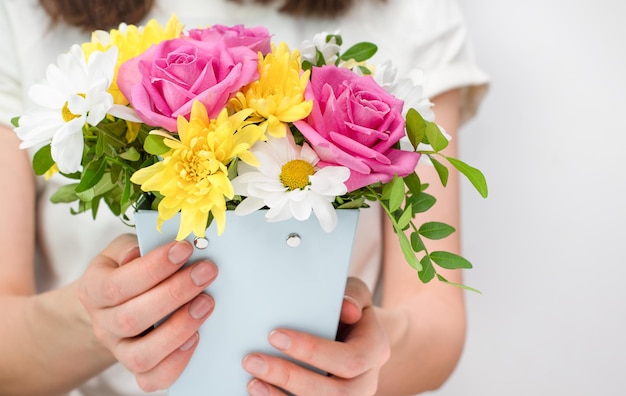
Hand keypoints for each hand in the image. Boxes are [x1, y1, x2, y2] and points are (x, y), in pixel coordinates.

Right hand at [78, 234, 217, 390]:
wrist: (114, 303)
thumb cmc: (126, 270)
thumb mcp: (123, 250)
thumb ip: (134, 246)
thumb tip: (150, 248)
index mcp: (93, 290)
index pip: (118, 284)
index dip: (153, 267)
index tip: (184, 248)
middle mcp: (103, 324)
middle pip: (132, 319)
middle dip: (175, 293)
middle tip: (206, 272)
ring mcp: (119, 350)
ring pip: (141, 355)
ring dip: (179, 329)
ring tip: (206, 303)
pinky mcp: (138, 368)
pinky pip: (152, 379)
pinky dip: (177, 363)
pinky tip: (198, 337)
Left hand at [242, 277, 389, 394]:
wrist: (355, 336)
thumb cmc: (347, 312)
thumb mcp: (355, 294)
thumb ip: (352, 294)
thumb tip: (346, 308)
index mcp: (375, 350)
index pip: (349, 359)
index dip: (311, 351)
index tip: (275, 336)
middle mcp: (367, 382)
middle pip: (334, 394)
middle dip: (289, 377)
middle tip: (252, 360)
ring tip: (253, 383)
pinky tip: (260, 393)